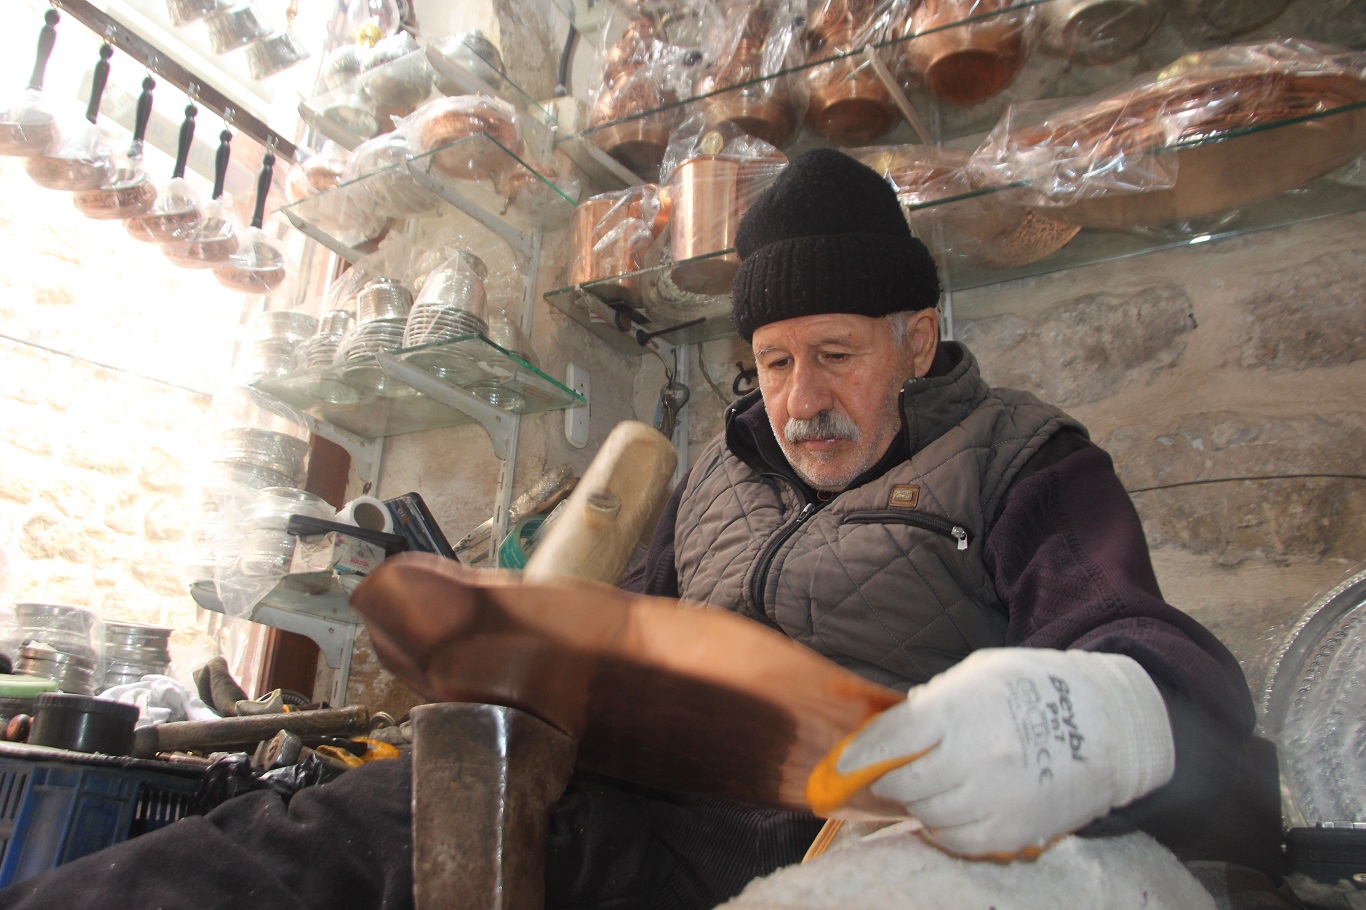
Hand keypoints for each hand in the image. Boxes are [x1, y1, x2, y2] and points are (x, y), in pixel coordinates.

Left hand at [813, 648, 1174, 858]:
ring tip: (933, 783)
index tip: (842, 764)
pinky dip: (945, 828)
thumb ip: (931, 702)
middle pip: (906, 782)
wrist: (1110, 726)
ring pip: (928, 815)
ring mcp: (996, 799)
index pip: (894, 738)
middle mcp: (976, 757)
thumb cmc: (1036, 688)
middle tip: (892, 771)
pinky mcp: (1013, 831)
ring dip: (919, 802)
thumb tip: (887, 731)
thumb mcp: (979, 673)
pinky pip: (958, 840)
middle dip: (890, 778)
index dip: (862, 755)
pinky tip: (954, 807)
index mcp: (963, 710)